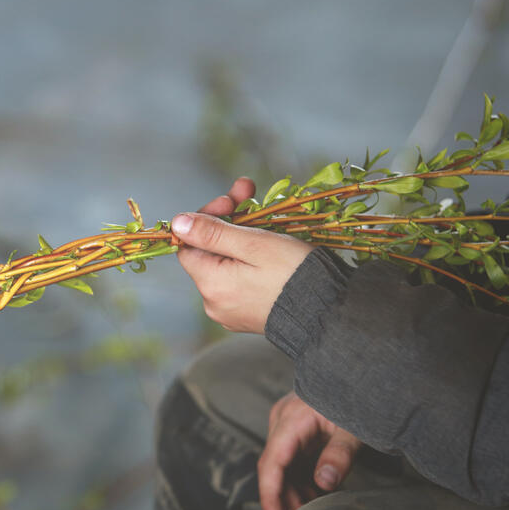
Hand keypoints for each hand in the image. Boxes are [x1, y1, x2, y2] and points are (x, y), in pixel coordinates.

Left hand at [172, 177, 313, 333]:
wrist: (331, 312)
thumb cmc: (294, 274)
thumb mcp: (253, 244)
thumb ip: (212, 233)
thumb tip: (177, 223)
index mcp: (211, 285)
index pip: (188, 244)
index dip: (205, 218)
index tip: (232, 201)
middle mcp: (214, 303)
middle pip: (208, 253)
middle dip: (228, 221)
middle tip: (249, 193)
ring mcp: (230, 312)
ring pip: (225, 265)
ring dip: (240, 237)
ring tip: (266, 218)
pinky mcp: (248, 316)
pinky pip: (240, 281)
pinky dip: (249, 261)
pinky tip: (270, 247)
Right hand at [258, 392, 361, 509]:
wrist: (358, 371)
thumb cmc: (356, 395)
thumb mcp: (353, 427)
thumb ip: (340, 455)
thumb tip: (324, 484)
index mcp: (291, 420)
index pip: (271, 463)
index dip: (270, 495)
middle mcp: (282, 422)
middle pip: (274, 469)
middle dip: (283, 500)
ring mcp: (288, 425)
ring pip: (282, 467)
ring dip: (293, 492)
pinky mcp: (297, 429)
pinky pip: (292, 460)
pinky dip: (301, 480)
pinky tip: (313, 498)